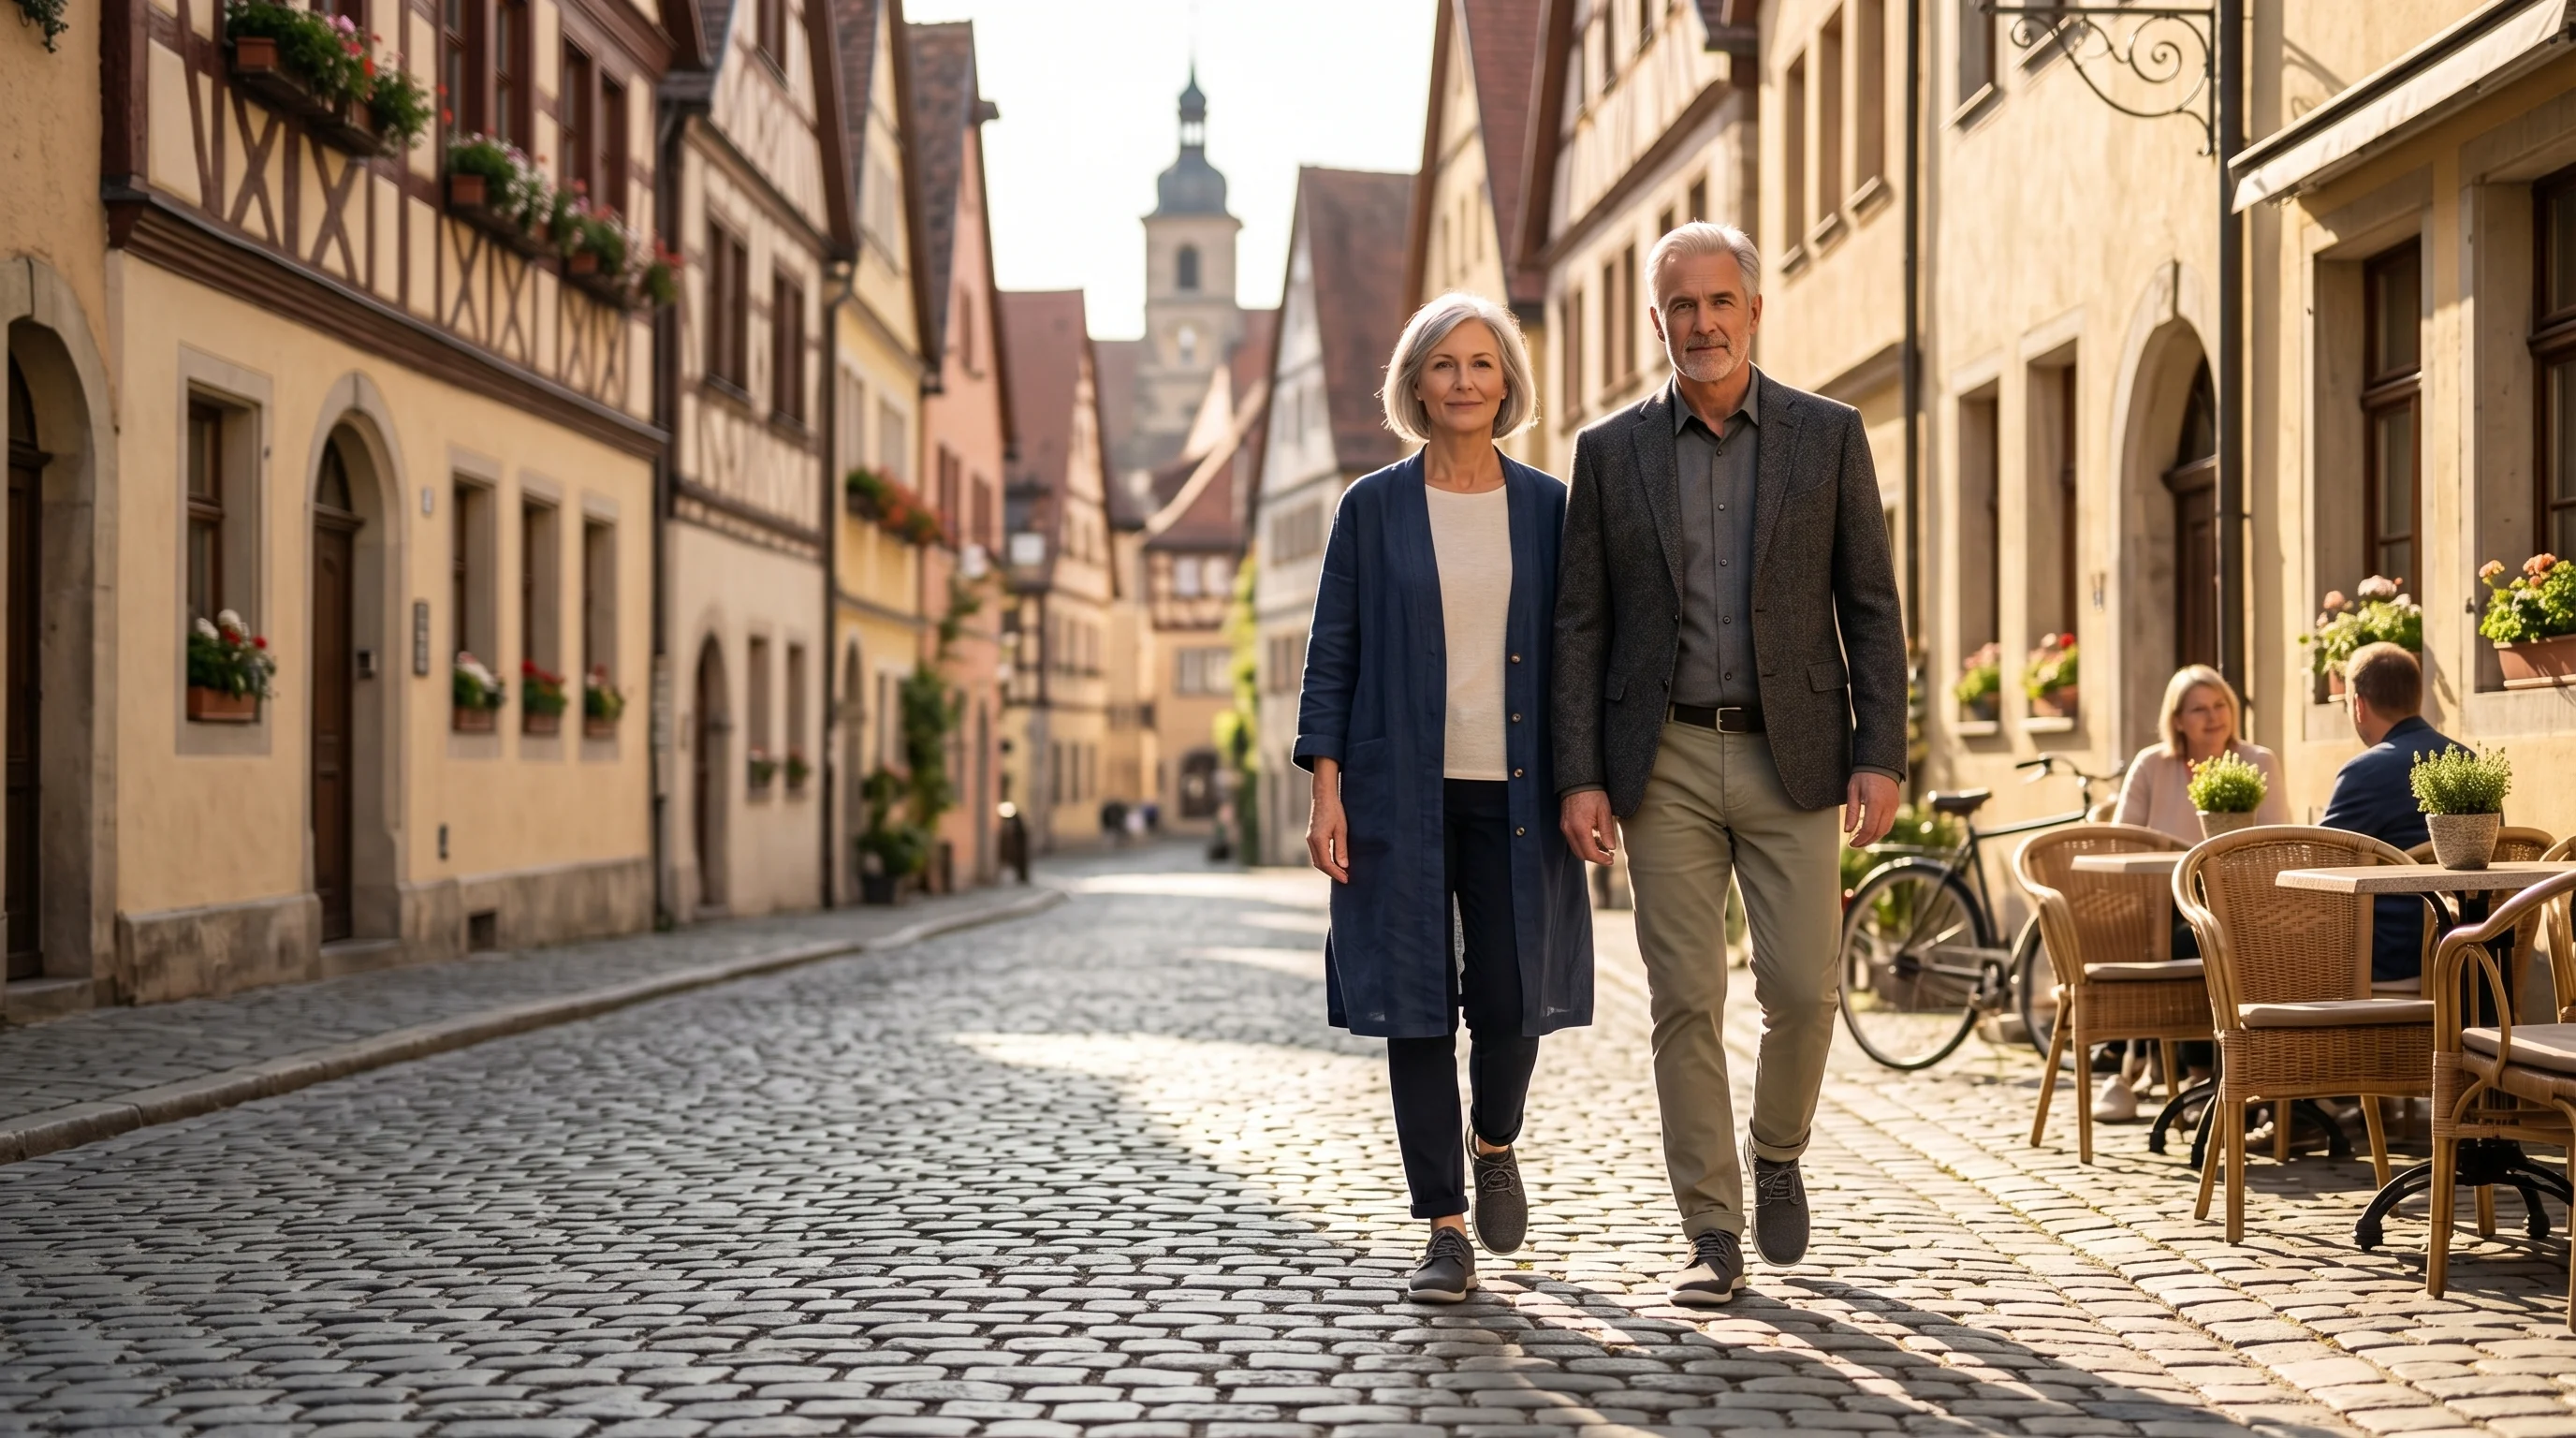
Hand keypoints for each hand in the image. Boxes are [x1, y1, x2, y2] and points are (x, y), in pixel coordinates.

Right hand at [1307, 761, 1349, 883]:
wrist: (1323, 796)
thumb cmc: (1334, 810)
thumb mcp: (1341, 829)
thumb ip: (1341, 848)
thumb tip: (1343, 866)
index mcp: (1318, 840)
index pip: (1326, 863)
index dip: (1336, 873)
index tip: (1346, 879)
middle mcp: (1311, 841)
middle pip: (1320, 864)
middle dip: (1332, 873)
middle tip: (1345, 878)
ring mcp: (1310, 839)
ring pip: (1317, 860)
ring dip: (1328, 868)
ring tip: (1341, 873)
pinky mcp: (1311, 837)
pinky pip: (1317, 854)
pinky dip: (1325, 861)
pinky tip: (1334, 862)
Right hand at [1560, 789, 1619, 865]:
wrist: (1578, 781)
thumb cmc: (1592, 794)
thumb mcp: (1604, 811)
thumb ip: (1607, 831)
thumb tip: (1610, 847)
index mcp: (1580, 828)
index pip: (1590, 852)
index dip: (1601, 859)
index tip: (1611, 860)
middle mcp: (1569, 830)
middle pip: (1581, 854)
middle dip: (1595, 858)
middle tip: (1608, 856)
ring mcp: (1564, 828)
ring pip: (1576, 849)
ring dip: (1589, 852)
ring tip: (1603, 848)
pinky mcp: (1564, 825)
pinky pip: (1573, 841)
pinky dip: (1583, 844)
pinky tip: (1594, 840)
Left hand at [1845, 771, 1899, 847]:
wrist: (1880, 763)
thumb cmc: (1863, 775)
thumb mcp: (1853, 791)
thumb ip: (1851, 811)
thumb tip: (1848, 830)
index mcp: (1875, 802)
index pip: (1869, 828)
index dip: (1859, 839)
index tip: (1851, 843)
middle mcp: (1887, 806)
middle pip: (1879, 832)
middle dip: (1866, 841)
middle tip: (1854, 844)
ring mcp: (1894, 807)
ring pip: (1886, 830)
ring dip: (1874, 838)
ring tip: (1861, 840)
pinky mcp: (1895, 806)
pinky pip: (1889, 823)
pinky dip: (1880, 830)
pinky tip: (1870, 831)